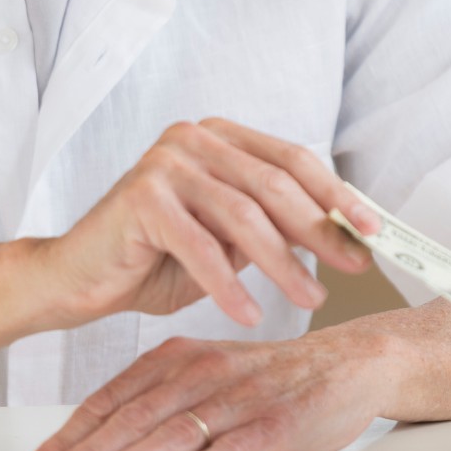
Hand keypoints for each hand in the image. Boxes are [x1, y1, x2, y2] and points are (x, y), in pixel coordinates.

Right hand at [34, 118, 381, 328]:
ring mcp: (166, 162)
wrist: (77, 277)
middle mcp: (195, 138)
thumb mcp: (229, 238)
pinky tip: (248, 314)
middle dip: (320, 230)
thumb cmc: (155, 258)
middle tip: (353, 266)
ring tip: (309, 299)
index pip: (293, 160)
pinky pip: (201, 247)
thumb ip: (274, 225)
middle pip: (275, 185)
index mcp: (222, 137)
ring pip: (244, 216)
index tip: (372, 228)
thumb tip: (345, 234)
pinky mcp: (142, 197)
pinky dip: (229, 285)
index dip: (336, 194)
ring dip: (284, 264)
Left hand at [35, 332, 389, 450]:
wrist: (357, 362)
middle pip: (128, 426)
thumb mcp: (215, 372)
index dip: (70, 435)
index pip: (110, 401)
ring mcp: (236, 403)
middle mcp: (202, 376)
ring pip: (165, 442)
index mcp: (182, 359)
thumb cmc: (282, 378)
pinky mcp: (270, 430)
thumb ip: (167, 396)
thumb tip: (118, 432)